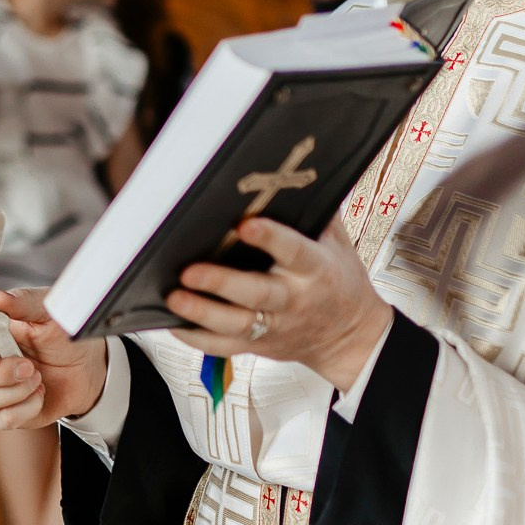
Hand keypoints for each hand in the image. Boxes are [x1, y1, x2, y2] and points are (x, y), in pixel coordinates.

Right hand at [0, 288, 108, 428]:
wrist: (86, 368)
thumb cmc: (63, 335)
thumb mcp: (50, 312)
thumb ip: (23, 303)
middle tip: (29, 367)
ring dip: (16, 391)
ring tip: (38, 378)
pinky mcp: (1, 412)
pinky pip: (2, 418)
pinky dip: (27, 408)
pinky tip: (39, 394)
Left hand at [164, 217, 391, 391]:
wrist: (350, 336)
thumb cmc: (338, 281)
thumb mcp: (338, 243)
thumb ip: (317, 214)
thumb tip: (294, 176)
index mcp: (316, 269)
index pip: (294, 251)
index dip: (271, 238)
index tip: (245, 225)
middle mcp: (293, 299)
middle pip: (256, 294)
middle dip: (221, 283)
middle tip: (190, 271)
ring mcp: (275, 326)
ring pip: (236, 324)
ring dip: (202, 312)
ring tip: (174, 296)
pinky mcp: (259, 345)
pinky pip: (224, 347)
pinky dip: (197, 338)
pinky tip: (174, 322)